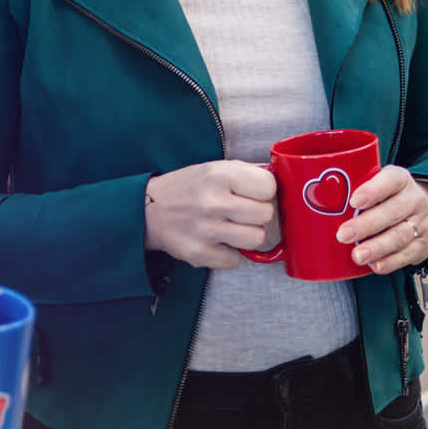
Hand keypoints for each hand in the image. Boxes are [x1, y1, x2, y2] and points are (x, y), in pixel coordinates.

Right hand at [143, 160, 278, 268]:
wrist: (149, 210)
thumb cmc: (187, 187)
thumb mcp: (214, 168)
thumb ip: (246, 173)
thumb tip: (279, 179)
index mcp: (220, 175)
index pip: (269, 186)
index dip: (264, 191)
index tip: (253, 193)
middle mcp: (214, 202)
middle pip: (265, 215)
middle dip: (257, 214)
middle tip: (242, 211)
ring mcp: (207, 230)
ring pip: (256, 238)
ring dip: (247, 234)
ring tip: (232, 227)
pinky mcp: (200, 253)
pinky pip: (236, 260)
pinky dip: (230, 253)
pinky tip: (218, 241)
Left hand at [337, 165, 427, 274]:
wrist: (423, 213)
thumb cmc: (389, 199)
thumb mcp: (378, 185)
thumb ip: (353, 190)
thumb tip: (311, 202)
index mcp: (400, 179)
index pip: (391, 179)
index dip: (373, 190)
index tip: (354, 200)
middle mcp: (413, 200)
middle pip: (392, 211)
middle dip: (366, 225)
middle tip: (344, 234)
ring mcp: (420, 224)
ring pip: (399, 235)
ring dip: (376, 247)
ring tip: (358, 255)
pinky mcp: (421, 246)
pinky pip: (406, 255)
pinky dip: (389, 262)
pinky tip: (375, 265)